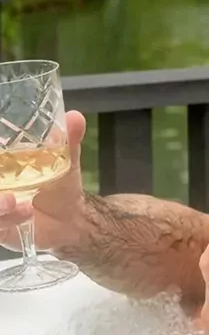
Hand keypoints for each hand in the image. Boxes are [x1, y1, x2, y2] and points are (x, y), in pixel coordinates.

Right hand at [0, 111, 87, 251]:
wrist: (69, 218)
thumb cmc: (59, 184)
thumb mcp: (64, 160)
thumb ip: (67, 139)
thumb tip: (75, 116)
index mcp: (3, 163)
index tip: (0, 149)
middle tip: (5, 191)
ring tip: (11, 200)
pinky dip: (5, 217)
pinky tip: (24, 212)